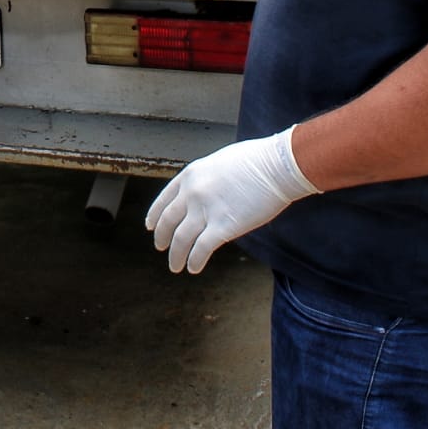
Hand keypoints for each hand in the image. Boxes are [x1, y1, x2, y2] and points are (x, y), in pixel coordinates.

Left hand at [145, 126, 318, 273]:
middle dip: (162, 237)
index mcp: (190, 175)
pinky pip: (201, 249)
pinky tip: (193, 268)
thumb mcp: (218, 163)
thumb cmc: (255, 161)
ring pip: (181, 239)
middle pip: (168, 221)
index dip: (155, 215)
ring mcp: (206, 210)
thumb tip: (203, 194)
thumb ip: (205, 180)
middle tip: (161, 247)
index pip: (164, 199)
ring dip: (176, 255)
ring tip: (175, 266)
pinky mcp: (223, 227)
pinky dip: (194, 261)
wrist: (277, 166)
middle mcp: (192, 193)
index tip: (150, 225)